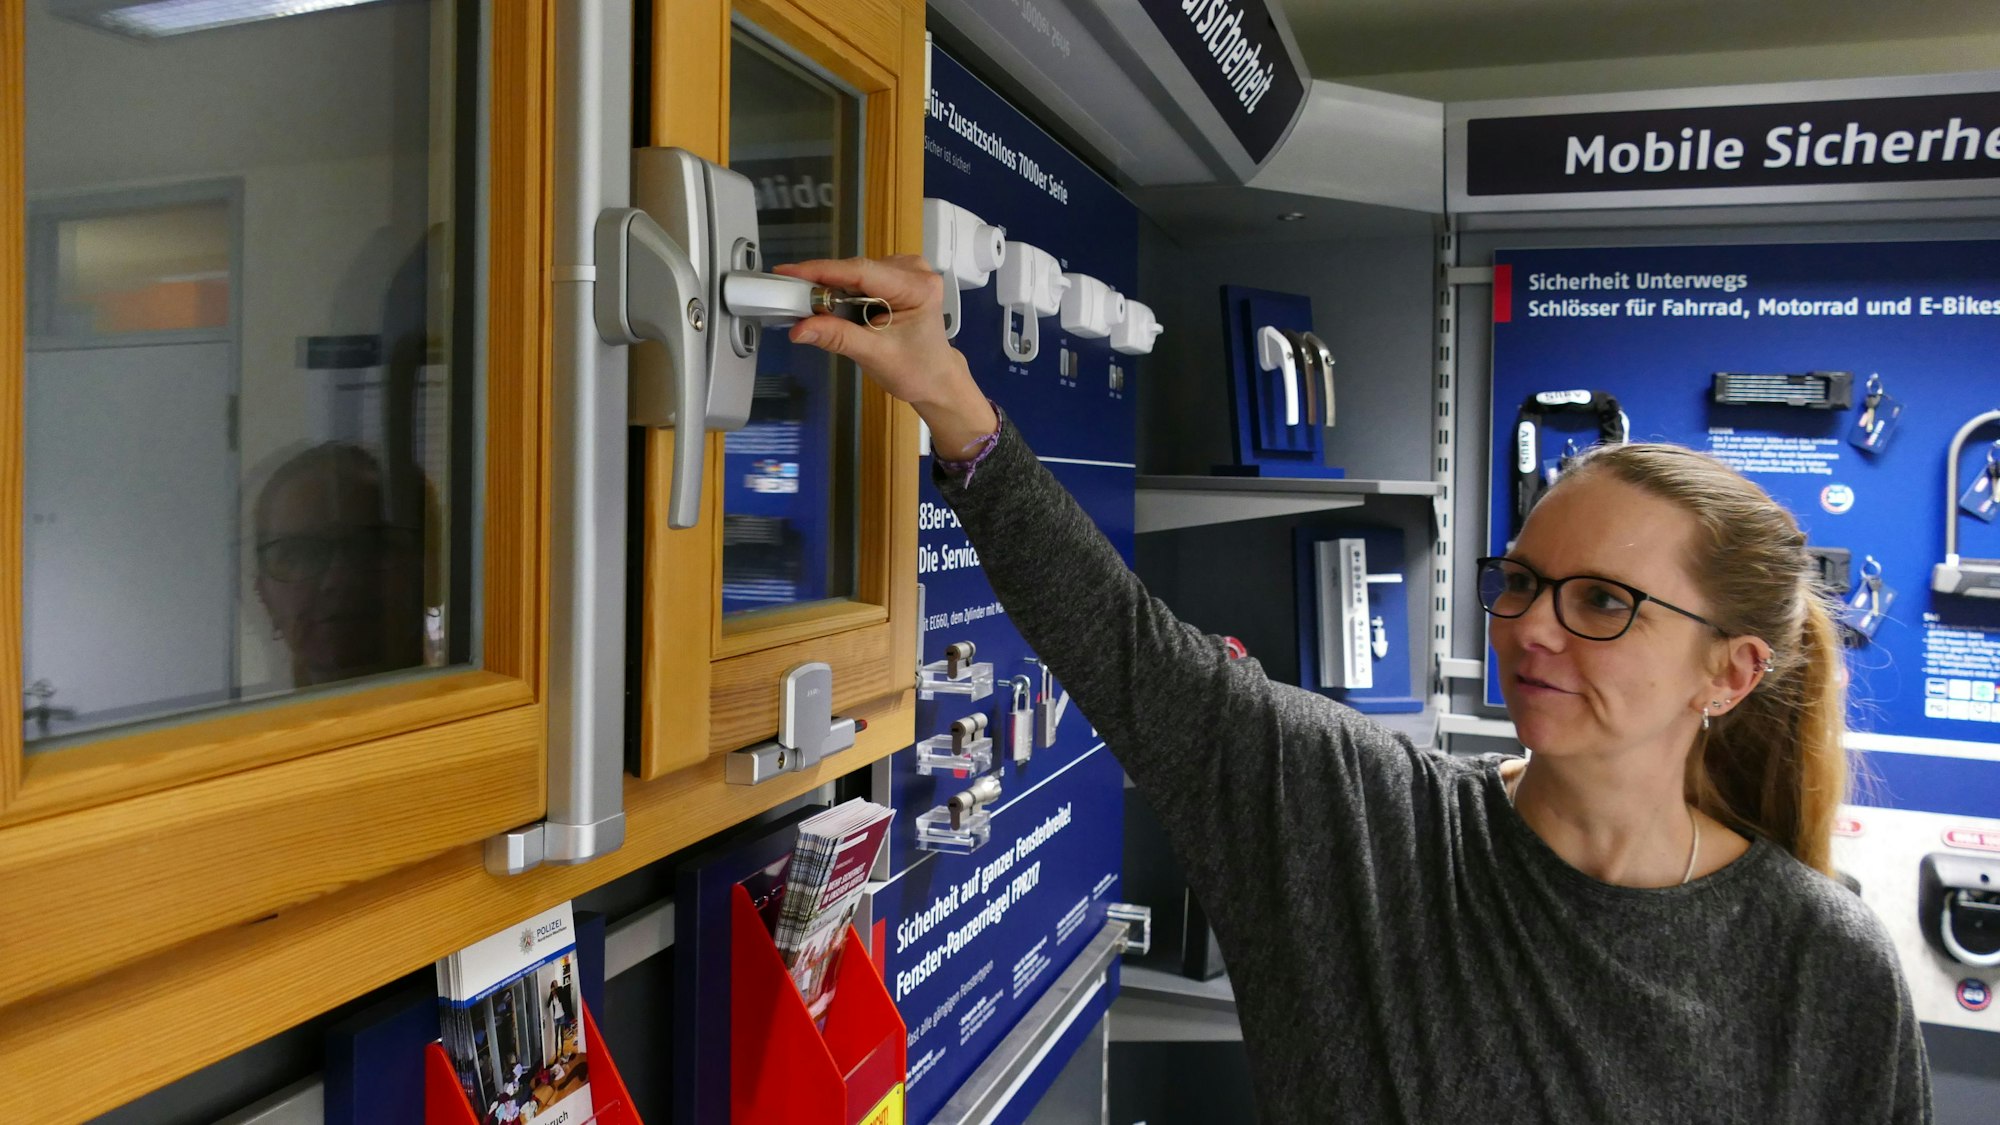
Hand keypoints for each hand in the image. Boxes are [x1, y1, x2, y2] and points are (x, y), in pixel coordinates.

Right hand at [772, 255, 997, 456]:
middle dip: (825, 285)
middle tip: (793, 299)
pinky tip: (840, 309)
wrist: (936, 379)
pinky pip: (862, 278)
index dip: (822, 271)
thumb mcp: (874, 355)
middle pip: (857, 270)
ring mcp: (908, 270)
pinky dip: (846, 292)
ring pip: (856, 273)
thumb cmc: (915, 370)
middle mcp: (916, 270)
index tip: (787, 272)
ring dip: (835, 290)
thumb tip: (799, 329)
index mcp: (918, 287)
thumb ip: (838, 338)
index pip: (861, 271)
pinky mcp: (899, 276)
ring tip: (819, 311)